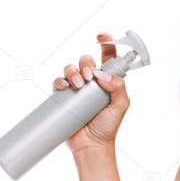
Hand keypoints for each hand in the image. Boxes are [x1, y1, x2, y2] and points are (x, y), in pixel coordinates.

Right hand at [52, 32, 129, 155]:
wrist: (91, 144)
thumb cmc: (108, 126)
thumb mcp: (121, 105)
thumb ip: (118, 87)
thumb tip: (102, 74)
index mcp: (107, 80)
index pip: (108, 56)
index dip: (106, 43)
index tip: (101, 36)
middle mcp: (92, 81)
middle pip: (86, 60)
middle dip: (86, 63)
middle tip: (89, 77)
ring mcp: (77, 88)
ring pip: (71, 68)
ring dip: (73, 71)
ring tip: (78, 85)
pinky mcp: (64, 97)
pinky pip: (58, 82)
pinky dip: (60, 80)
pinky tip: (64, 86)